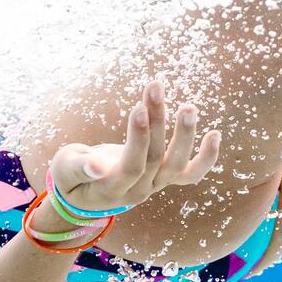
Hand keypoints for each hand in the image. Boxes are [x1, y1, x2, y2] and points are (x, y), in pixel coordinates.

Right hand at [48, 79, 219, 214]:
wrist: (85, 194)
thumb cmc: (70, 176)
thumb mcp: (65, 169)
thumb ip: (80, 168)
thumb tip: (95, 166)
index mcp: (112, 190)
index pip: (132, 165)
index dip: (138, 139)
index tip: (139, 107)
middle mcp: (139, 191)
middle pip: (155, 158)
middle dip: (157, 121)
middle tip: (155, 87)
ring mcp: (155, 185)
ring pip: (175, 164)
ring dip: (184, 135)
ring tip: (188, 106)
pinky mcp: (165, 178)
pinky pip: (190, 174)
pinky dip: (206, 158)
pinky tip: (216, 134)